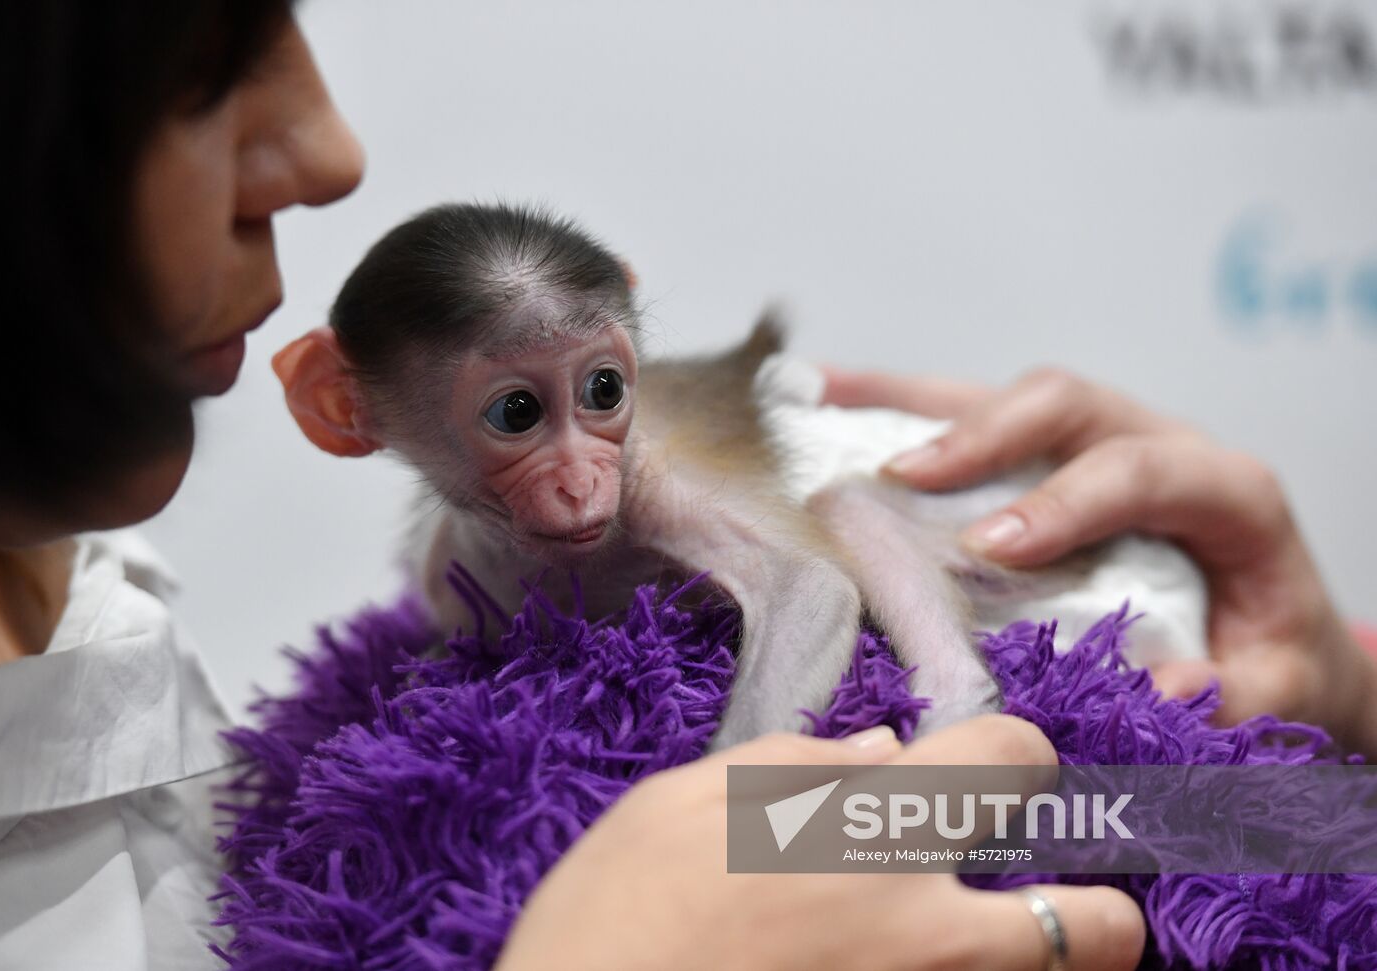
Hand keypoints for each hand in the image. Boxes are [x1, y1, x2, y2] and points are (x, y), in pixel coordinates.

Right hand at [496, 716, 1142, 970]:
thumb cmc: (611, 921)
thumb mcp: (672, 808)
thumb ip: (785, 768)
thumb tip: (881, 748)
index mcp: (865, 829)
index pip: (1011, 756)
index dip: (1010, 753)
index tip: (984, 771)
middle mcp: (927, 928)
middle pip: (1098, 924)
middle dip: (1096, 906)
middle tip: (1037, 900)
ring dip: (1046, 964)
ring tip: (978, 948)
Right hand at [823, 365, 1376, 754]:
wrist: (1268, 629)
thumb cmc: (1266, 652)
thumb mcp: (1277, 686)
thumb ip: (1238, 693)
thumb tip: (1166, 687)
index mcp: (1224, 492)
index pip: (1145, 471)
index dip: (1067, 501)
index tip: (991, 547)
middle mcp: (1151, 442)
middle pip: (1065, 403)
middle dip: (981, 436)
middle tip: (904, 480)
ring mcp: (1089, 438)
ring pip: (999, 393)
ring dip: (910, 401)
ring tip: (822, 404)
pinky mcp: (1039, 453)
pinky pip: (962, 409)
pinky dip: (890, 401)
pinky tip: (822, 396)